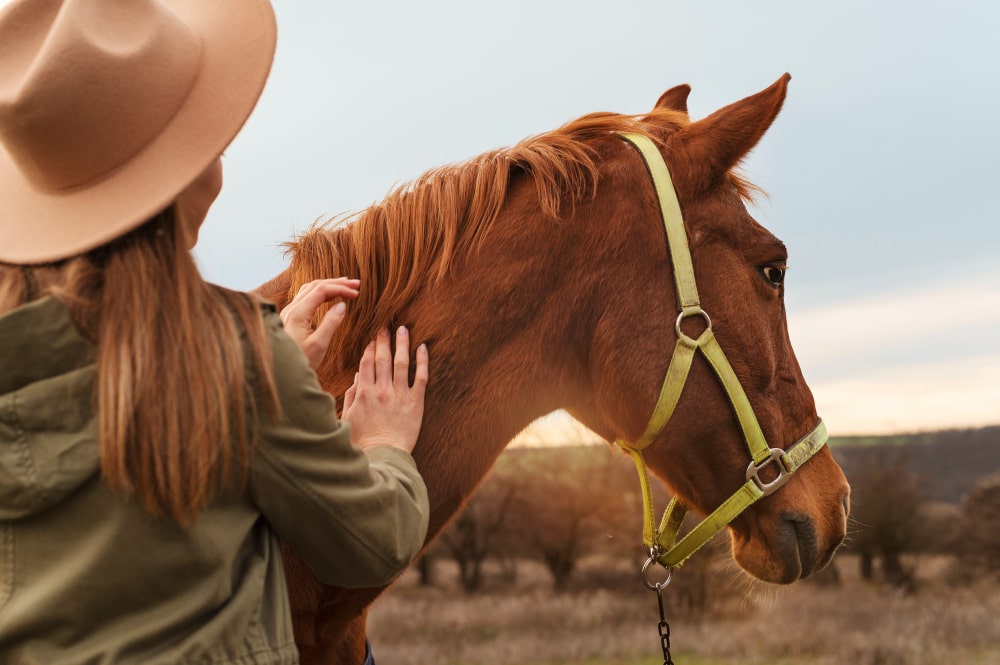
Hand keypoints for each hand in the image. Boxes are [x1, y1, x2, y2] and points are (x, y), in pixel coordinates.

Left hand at [279, 278, 359, 369]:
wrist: (282, 371)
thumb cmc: (301, 361)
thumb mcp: (319, 344)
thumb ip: (331, 323)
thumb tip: (342, 305)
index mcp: (298, 313)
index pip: (321, 290)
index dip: (340, 288)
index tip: (356, 293)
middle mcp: (291, 308)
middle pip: (315, 285)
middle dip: (336, 283)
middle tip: (355, 284)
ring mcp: (289, 312)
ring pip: (310, 289)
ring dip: (328, 286)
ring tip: (344, 286)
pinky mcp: (290, 317)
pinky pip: (306, 297)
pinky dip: (321, 293)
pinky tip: (330, 298)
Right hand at [342, 327, 428, 453]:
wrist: (383, 455)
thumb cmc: (363, 440)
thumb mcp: (349, 417)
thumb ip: (351, 396)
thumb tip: (357, 377)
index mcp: (364, 393)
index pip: (366, 363)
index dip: (369, 348)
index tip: (372, 339)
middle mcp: (382, 390)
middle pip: (383, 359)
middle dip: (384, 340)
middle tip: (386, 327)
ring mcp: (400, 395)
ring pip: (401, 363)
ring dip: (402, 344)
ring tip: (403, 329)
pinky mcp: (416, 402)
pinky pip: (420, 377)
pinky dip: (422, 361)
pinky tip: (423, 348)